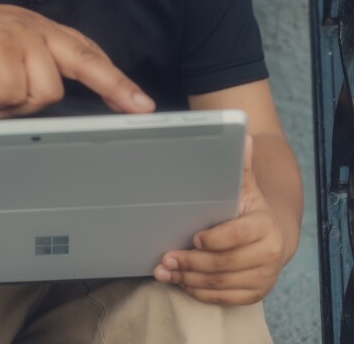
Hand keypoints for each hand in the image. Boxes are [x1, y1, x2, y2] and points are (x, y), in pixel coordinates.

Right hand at [0, 0, 154, 118]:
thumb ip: (20, 68)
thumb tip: (33, 98)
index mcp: (34, 26)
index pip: (83, 50)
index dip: (112, 75)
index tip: (137, 100)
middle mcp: (32, 27)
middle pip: (86, 60)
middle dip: (117, 87)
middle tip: (141, 109)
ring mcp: (18, 36)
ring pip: (46, 91)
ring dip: (16, 105)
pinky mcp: (0, 50)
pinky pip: (14, 94)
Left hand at [153, 136, 287, 303]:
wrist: (272, 237)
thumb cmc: (248, 210)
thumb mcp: (245, 187)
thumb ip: (240, 166)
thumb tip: (243, 135)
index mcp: (264, 227)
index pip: (236, 236)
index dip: (213, 239)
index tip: (192, 238)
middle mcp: (268, 255)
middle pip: (223, 264)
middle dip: (190, 263)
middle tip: (164, 258)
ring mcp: (263, 277)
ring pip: (219, 284)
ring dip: (187, 279)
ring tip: (163, 270)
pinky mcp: (254, 293)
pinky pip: (223, 298)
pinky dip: (199, 292)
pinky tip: (180, 283)